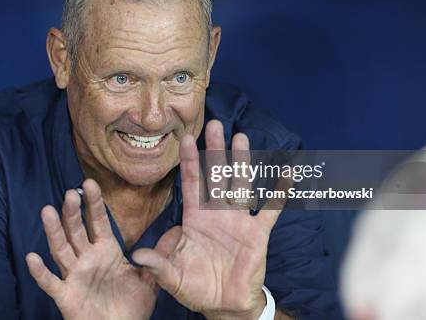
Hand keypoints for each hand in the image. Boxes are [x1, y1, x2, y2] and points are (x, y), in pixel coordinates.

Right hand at [26, 179, 157, 319]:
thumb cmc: (132, 306)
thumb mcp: (149, 279)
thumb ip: (158, 257)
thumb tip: (177, 232)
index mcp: (106, 250)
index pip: (98, 221)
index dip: (94, 203)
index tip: (90, 183)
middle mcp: (87, 258)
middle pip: (77, 230)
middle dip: (73, 212)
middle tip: (70, 193)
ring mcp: (74, 275)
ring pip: (61, 249)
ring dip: (54, 231)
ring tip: (47, 211)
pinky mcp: (65, 295)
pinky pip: (51, 282)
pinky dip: (41, 271)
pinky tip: (32, 257)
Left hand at [132, 120, 283, 319]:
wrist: (224, 305)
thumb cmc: (196, 288)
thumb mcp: (173, 277)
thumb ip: (158, 265)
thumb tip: (138, 255)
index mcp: (194, 219)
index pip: (190, 183)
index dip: (188, 162)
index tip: (185, 138)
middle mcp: (216, 213)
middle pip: (215, 175)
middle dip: (215, 150)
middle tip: (214, 123)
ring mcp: (238, 221)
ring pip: (240, 184)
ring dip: (241, 162)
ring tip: (242, 137)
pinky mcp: (257, 234)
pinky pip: (270, 210)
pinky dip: (279, 193)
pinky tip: (287, 174)